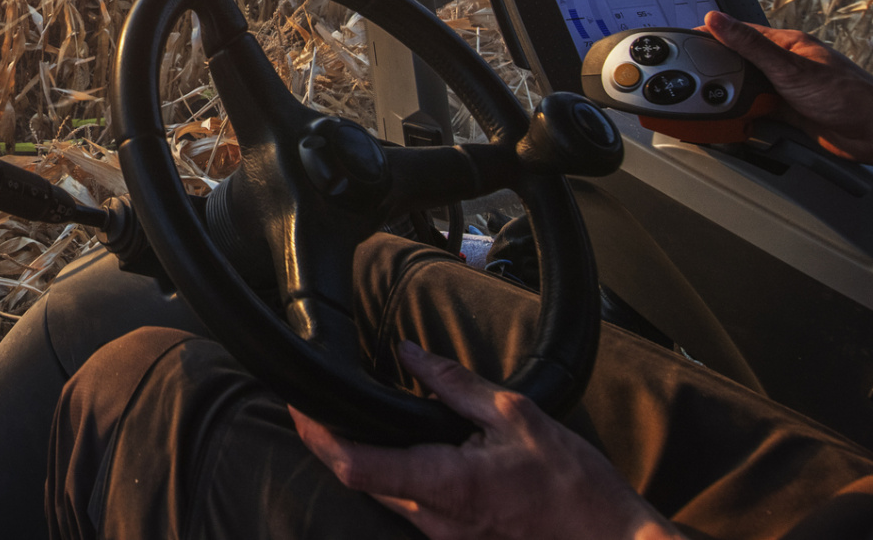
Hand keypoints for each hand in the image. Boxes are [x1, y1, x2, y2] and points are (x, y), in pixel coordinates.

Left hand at [290, 342, 680, 539]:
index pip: (355, 465)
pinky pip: (410, 508)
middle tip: (313, 401)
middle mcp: (433, 520)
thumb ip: (454, 384)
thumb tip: (410, 352)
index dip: (317, 435)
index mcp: (444, 486)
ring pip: (382, 496)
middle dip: (329, 442)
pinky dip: (394, 476)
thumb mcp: (515, 417)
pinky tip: (401, 449)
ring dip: (361, 459)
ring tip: (349, 416)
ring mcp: (443, 538)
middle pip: (359, 479)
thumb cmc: (574, 488)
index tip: (299, 404)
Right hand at [700, 11, 872, 165]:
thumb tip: (718, 20)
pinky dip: (743, 117)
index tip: (681, 41)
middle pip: (739, 64)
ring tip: (707, 103)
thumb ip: (751, 45)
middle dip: (715, 71)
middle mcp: (786, 66)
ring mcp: (787, 91)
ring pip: (746, 90)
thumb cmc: (850, 97)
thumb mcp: (790, 68)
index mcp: (787, 45)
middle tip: (687, 78)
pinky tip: (732, 121)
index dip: (710, 36)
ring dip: (729, 96)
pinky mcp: (790, 115)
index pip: (739, 33)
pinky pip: (757, 113)